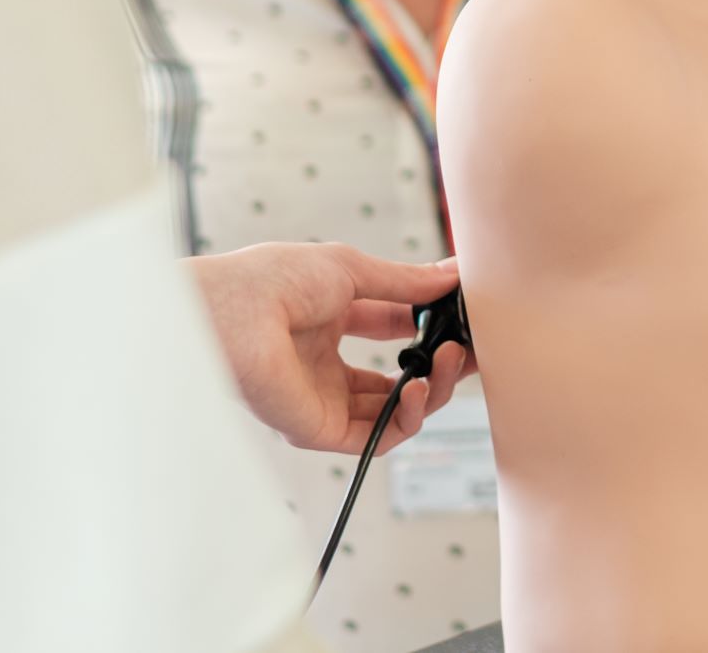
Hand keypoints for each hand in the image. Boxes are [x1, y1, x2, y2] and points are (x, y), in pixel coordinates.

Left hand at [186, 243, 467, 455]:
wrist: (234, 314)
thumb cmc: (273, 281)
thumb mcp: (351, 269)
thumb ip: (405, 282)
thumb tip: (452, 277)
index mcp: (327, 321)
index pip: (391, 328)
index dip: (431, 325)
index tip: (467, 317)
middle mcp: (325, 365)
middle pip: (399, 376)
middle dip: (443, 364)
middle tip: (473, 348)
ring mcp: (324, 400)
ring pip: (395, 410)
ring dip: (434, 389)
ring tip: (452, 361)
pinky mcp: (321, 430)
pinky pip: (378, 437)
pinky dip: (409, 418)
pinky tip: (421, 388)